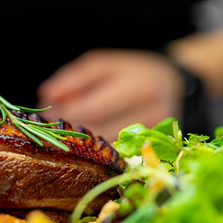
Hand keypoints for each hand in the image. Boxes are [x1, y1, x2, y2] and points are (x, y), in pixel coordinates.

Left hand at [37, 49, 182, 139]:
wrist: (176, 86)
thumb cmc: (133, 73)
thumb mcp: (105, 65)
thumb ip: (74, 77)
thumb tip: (46, 94)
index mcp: (140, 85)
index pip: (94, 108)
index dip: (65, 113)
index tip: (46, 113)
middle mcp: (154, 112)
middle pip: (101, 131)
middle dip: (70, 130)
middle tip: (50, 126)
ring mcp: (156, 136)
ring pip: (108, 148)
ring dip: (80, 144)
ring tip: (64, 134)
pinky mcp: (155, 152)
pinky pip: (117, 156)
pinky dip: (97, 152)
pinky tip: (84, 146)